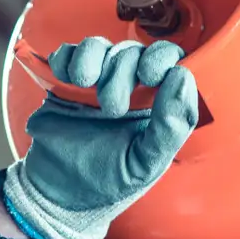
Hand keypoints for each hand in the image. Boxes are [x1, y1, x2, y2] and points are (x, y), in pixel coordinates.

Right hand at [2, 36, 198, 238]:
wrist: (57, 192)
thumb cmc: (108, 181)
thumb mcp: (146, 164)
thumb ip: (170, 127)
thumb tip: (182, 78)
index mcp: (157, 105)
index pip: (171, 62)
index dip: (162, 59)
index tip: (150, 77)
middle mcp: (131, 88)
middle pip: (135, 51)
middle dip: (123, 71)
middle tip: (111, 108)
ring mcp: (98, 82)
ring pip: (103, 46)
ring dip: (94, 59)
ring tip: (84, 85)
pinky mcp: (67, 82)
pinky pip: (70, 53)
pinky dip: (69, 58)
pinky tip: (68, 80)